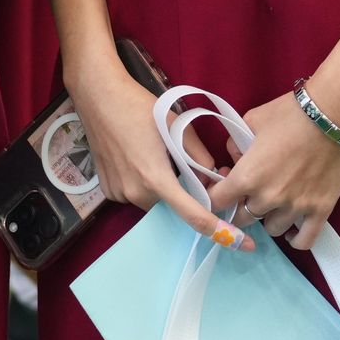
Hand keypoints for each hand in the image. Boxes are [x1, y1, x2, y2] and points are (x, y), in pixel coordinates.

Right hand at [67, 50, 231, 247]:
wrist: (98, 97)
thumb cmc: (139, 107)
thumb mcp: (177, 126)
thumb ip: (199, 156)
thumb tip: (210, 177)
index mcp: (156, 178)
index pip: (193, 215)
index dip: (219, 230)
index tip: (241, 243)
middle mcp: (135, 193)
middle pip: (171, 205)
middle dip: (181, 191)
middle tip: (177, 164)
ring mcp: (118, 193)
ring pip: (152, 200)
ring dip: (159, 186)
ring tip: (150, 154)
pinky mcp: (107, 190)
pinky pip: (134, 194)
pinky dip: (141, 183)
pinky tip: (134, 158)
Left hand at [219, 86, 339, 252]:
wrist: (334, 114)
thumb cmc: (291, 113)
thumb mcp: (253, 120)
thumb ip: (236, 142)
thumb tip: (235, 156)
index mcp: (247, 176)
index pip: (216, 202)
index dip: (215, 196)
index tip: (222, 190)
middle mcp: (268, 198)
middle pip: (242, 219)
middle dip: (242, 207)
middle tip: (251, 193)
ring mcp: (295, 207)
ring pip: (272, 229)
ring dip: (269, 217)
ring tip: (276, 203)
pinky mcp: (321, 211)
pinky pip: (304, 241)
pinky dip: (296, 238)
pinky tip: (293, 227)